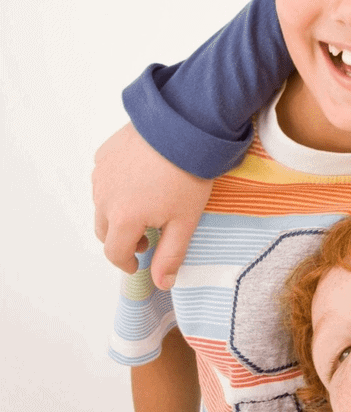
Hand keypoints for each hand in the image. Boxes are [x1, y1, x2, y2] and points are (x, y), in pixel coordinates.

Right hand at [93, 123, 212, 287]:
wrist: (184, 127)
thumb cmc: (188, 175)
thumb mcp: (185, 221)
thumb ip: (170, 255)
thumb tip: (161, 284)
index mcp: (122, 219)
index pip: (114, 253)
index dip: (127, 263)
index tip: (139, 264)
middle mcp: (103, 197)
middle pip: (104, 230)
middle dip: (122, 239)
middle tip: (147, 237)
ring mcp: (101, 174)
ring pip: (102, 203)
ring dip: (118, 212)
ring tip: (146, 207)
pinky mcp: (104, 153)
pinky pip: (104, 178)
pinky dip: (117, 187)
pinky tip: (140, 181)